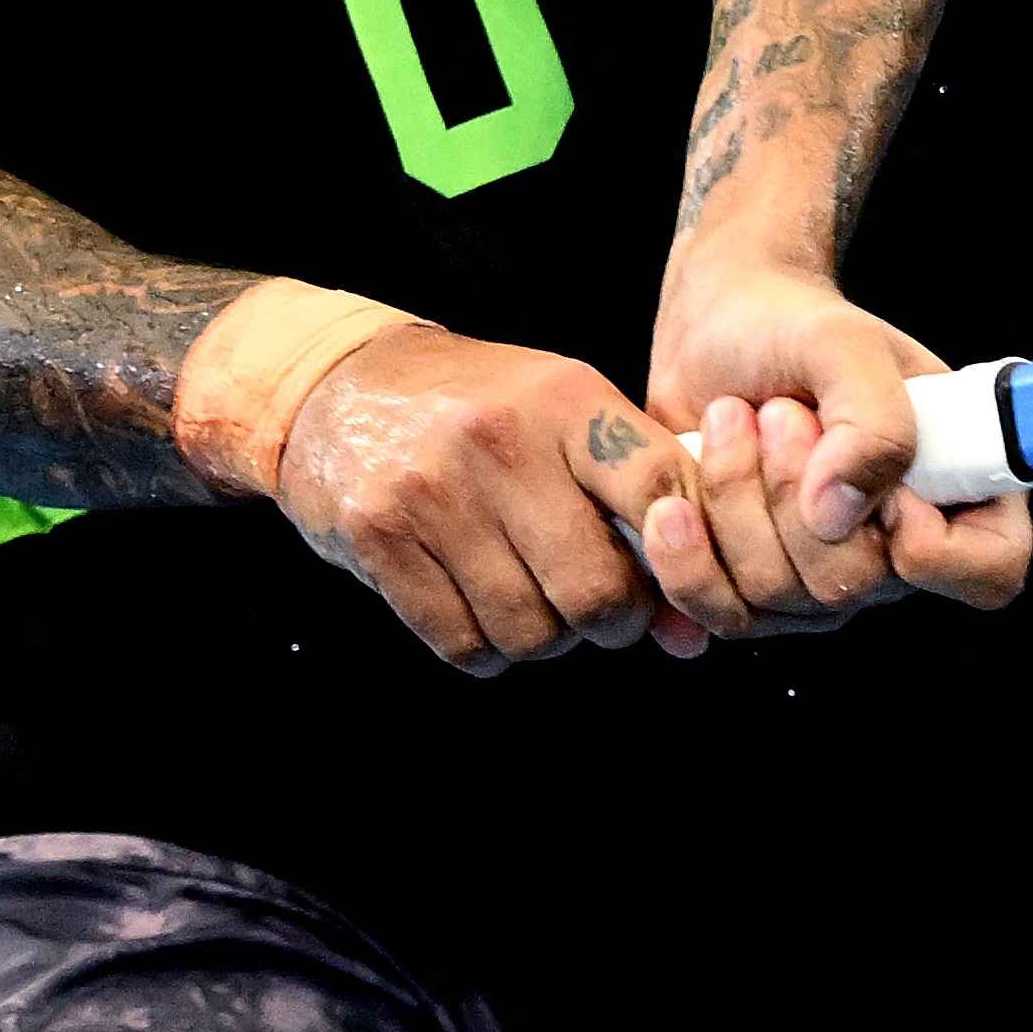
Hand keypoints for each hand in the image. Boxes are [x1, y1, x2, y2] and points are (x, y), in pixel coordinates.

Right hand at [253, 323, 720, 674]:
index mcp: (563, 399)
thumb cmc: (478, 410)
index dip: (685, 550)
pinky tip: (479, 608)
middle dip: (611, 621)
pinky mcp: (377, 535)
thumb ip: (634, 504)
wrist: (340, 383)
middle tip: (599, 607)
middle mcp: (499, 441)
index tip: (672, 571)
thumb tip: (692, 631)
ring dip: (543, 638)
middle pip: (596, 591)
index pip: (661, 487)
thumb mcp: (561, 416)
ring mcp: (433, 491)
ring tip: (531, 598)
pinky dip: (485, 648)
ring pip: (530, 632)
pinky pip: (462, 644)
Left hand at [631, 258, 1032, 633]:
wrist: (716, 329)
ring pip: (774, 596)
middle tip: (778, 412)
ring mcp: (818, 583)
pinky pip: (717, 613)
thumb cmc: (793, 329)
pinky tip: (673, 502)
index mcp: (953, 490)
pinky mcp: (747, 592)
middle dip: (791, 488)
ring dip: (733, 496)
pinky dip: (684, 553)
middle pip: (852, 585)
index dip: (935, 547)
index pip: (989, 571)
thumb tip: (838, 512)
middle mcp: (891, 552)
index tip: (885, 484)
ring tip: (728, 420)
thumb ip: (872, 419)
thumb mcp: (845, 344)